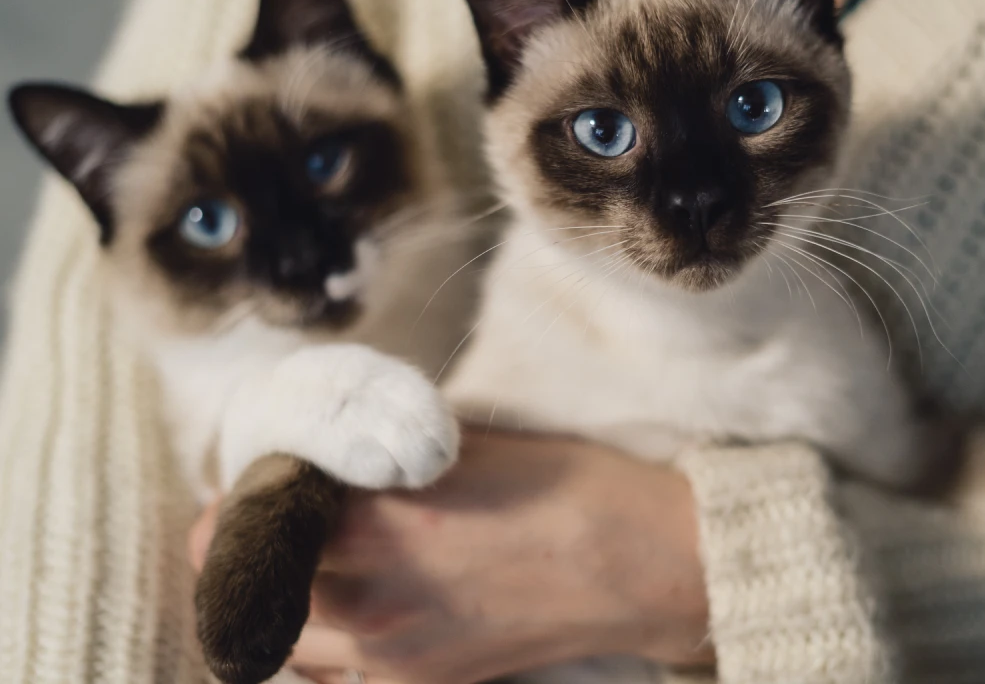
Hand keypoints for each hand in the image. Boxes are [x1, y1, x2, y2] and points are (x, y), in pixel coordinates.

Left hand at [190, 433, 712, 683]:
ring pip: (286, 645)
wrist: (630, 560)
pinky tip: (345, 618)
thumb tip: (328, 460)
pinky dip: (322, 651)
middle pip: (254, 588)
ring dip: (278, 605)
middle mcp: (370, 600)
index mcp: (375, 525)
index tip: (242, 488)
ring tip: (305, 569)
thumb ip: (376, 457)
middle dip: (246, 552)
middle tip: (269, 522)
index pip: (251, 521)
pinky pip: (338, 679)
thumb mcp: (456, 444)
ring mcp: (393, 657)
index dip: (233, 503)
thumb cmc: (556, 482)